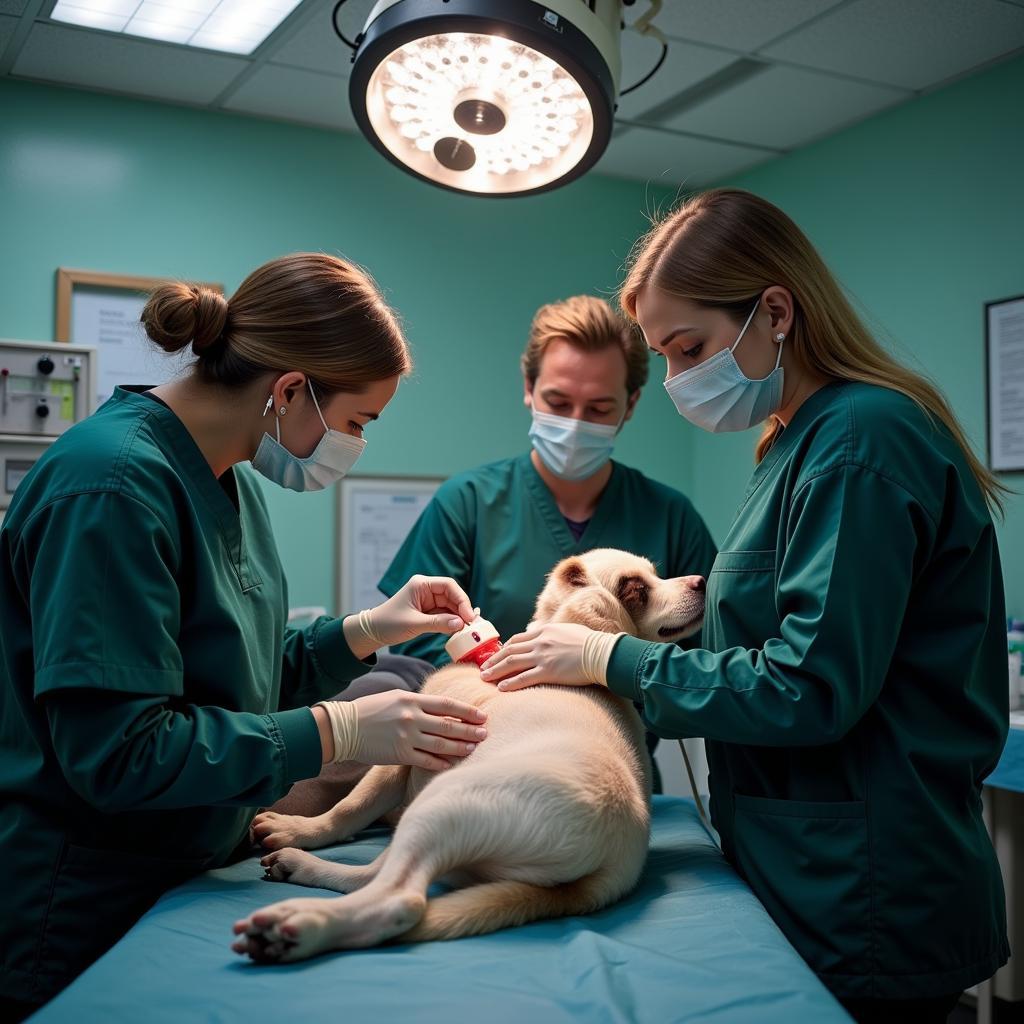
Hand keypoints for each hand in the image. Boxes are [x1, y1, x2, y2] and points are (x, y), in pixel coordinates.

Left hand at [345, 576, 474, 655]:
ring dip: (459, 617)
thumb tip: (460, 624)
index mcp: (421, 584)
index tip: (468, 616)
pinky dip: (452, 622)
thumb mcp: (414, 624)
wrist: (373, 632)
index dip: (462, 599)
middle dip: (462, 610)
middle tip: (471, 625)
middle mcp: (426, 590)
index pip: (448, 586)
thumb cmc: (388, 624)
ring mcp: (428, 600)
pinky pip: (445, 615)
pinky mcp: (428, 611)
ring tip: (466, 630)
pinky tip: (458, 631)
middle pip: (452, 596)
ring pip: (451, 606)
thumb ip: (438, 623)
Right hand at [350, 689, 487, 770]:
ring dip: (460, 747)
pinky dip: (441, 763)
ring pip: (441, 743)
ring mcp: (407, 737)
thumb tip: (441, 707)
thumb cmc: (371, 710)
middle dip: (470, 730)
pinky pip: (426, 760)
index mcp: (412, 700)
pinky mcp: (400, 754)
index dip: (467, 711)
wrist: (345, 727)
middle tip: (485, 733)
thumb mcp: (396, 697)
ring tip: (474, 748)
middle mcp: (412, 717)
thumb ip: (419, 702)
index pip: (447, 704)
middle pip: (449, 724)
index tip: (482, 715)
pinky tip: (452, 764)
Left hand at [479, 622, 596, 690]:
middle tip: (483, 668)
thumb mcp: (567, 631)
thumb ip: (552, 633)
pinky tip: (501, 688)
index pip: (517, 639)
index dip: (503, 648)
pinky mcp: (548, 672)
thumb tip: (544, 635)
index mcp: (544, 630)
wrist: (602, 653)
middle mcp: (540, 642)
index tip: (496, 655)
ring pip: (512, 663)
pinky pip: (524, 678)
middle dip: (494, 660)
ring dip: (496, 671)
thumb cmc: (590, 642)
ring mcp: (543, 656)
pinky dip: (510, 683)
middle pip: (509, 650)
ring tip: (484, 678)